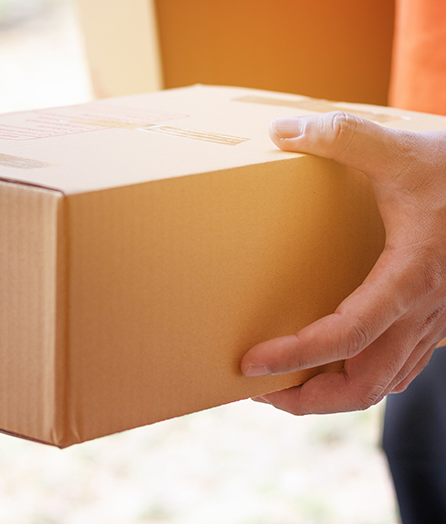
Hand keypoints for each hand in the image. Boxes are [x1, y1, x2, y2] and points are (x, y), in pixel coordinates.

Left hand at [240, 111, 445, 413]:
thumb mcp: (401, 148)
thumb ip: (343, 136)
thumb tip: (282, 132)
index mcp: (409, 278)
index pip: (345, 336)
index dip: (296, 356)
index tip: (250, 365)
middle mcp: (422, 311)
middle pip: (366, 385)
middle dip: (309, 400)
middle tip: (260, 393)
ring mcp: (434, 321)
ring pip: (385, 384)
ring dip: (333, 394)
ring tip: (287, 387)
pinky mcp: (436, 318)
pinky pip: (402, 367)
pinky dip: (364, 378)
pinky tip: (338, 366)